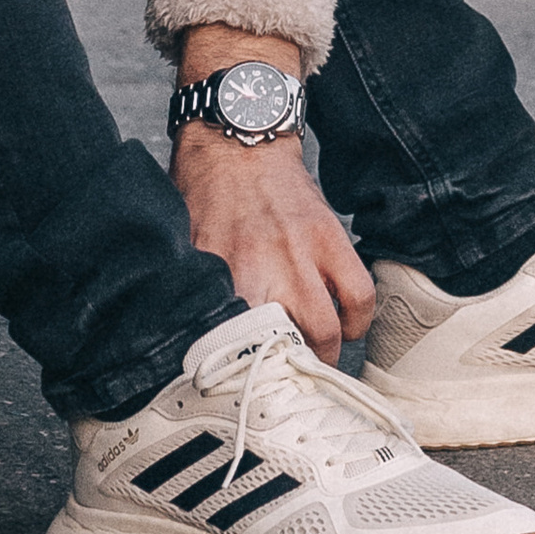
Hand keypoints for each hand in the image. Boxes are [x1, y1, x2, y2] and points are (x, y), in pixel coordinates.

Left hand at [173, 31, 369, 362]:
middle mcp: (262, 269)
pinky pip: (361, 294)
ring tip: (314, 360)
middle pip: (285, 349)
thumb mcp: (180, 246)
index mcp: (219, 274)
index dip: (240, 380)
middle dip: (286, 376)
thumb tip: (173, 342)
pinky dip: (358, 319)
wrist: (238, 138)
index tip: (243, 395)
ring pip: (328, 331)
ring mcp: (302, 253)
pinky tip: (345, 325)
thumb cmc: (204, 195)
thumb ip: (186, 292)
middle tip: (282, 383)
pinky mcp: (333, 237)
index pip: (233, 346)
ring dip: (325, 355)